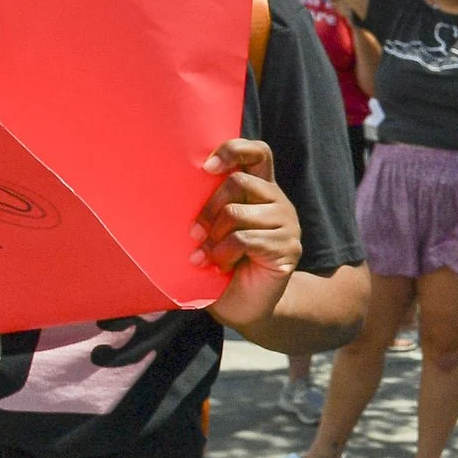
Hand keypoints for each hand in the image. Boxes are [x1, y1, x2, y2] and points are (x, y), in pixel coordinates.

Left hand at [193, 138, 301, 329]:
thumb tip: (168, 183)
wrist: (246, 306)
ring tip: (206, 256)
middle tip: (194, 234)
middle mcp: (277, 202)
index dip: (234, 150)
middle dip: (209, 207)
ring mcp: (287, 224)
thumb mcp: (213, 228)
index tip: (206, 167)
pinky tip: (219, 266)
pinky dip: (223, 254)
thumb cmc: (221, 264)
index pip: (258, 152)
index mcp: (260, 191)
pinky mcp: (288, 248)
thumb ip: (209, 205)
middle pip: (239, 181)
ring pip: (238, 212)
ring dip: (213, 237)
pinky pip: (245, 239)